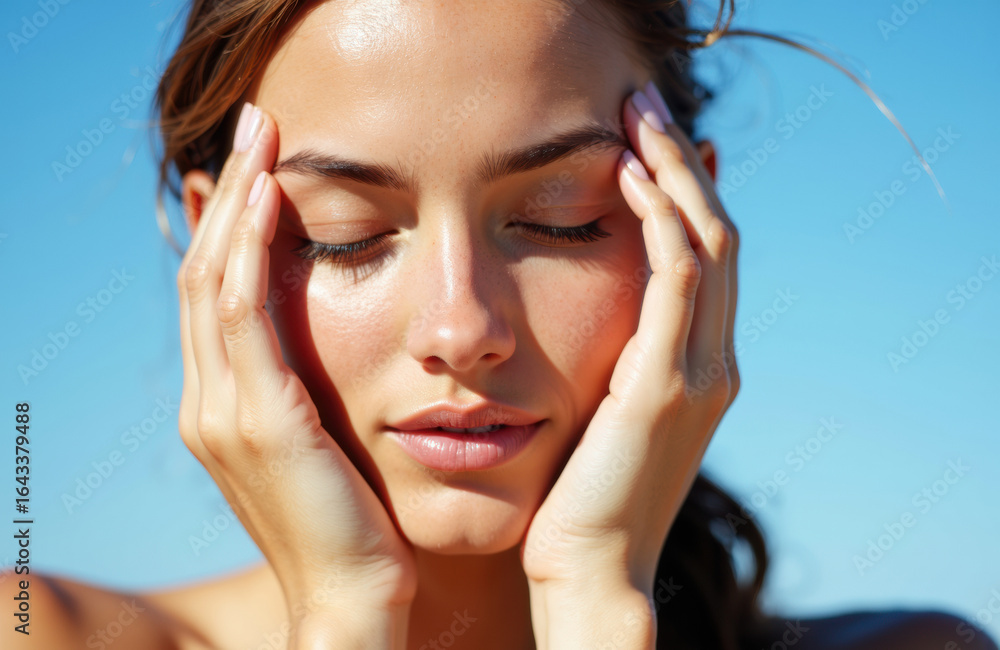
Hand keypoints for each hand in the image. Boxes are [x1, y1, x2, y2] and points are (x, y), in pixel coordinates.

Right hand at [176, 102, 415, 644]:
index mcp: (222, 405)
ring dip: (237, 202)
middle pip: (204, 272)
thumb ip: (308, 389)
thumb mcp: (324, 442)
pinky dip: (250, 253)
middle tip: (257, 124)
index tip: (260, 162)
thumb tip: (331, 335)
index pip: (215, 292)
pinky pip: (244, 317)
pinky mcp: (258, 422)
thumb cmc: (356, 521)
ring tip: (263, 137)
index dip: (231, 222)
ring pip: (213, 280)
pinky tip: (273, 199)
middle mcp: (207, 402)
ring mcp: (222, 413)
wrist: (355, 600)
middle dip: (229, 193)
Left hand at [521, 83, 738, 593]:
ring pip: (705, 242)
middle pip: (715, 234)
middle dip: (683, 163)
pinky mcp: (665, 384)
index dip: (688, 193)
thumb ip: (621, 367)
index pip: (705, 259)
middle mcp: (713, 362)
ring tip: (638, 115)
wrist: (591, 570)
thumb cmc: (583, 499)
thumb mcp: (610, 418)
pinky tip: (625, 175)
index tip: (655, 144)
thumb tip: (602, 325)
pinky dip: (656, 220)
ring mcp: (698, 372)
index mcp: (700, 368)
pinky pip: (672, 278)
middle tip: (647, 105)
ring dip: (674, 170)